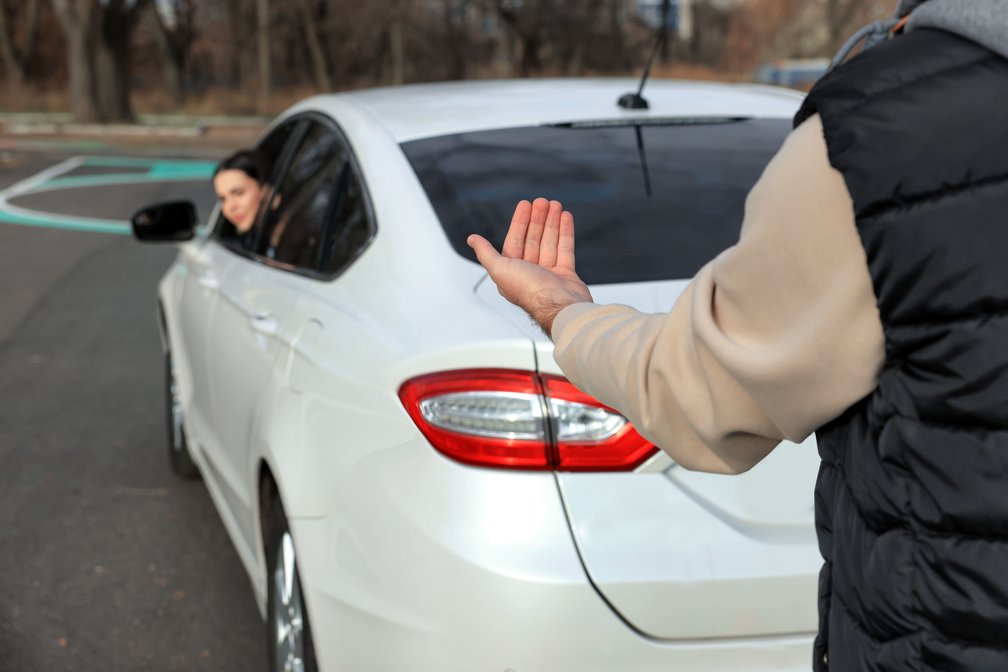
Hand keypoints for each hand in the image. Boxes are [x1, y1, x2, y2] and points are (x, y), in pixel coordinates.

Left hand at [467, 197, 592, 336]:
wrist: (559, 306)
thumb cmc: (529, 291)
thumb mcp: (499, 269)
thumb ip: (486, 253)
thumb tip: (471, 239)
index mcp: (512, 272)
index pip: (514, 241)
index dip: (519, 222)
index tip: (526, 205)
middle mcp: (529, 272)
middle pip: (533, 239)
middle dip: (537, 219)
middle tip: (542, 201)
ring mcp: (549, 273)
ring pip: (549, 241)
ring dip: (552, 222)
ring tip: (555, 204)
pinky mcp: (566, 274)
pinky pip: (565, 248)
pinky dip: (565, 232)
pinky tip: (565, 217)